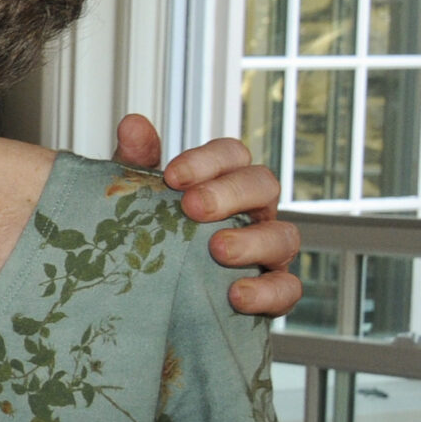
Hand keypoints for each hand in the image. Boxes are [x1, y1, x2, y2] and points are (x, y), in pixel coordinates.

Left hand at [114, 116, 300, 318]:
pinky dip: (268, 292)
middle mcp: (254, 212)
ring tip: (217, 250)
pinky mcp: (272, 292)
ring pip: (284, 236)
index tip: (172, 177)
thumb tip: (132, 123)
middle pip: (263, 185)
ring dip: (253, 241)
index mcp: (225, 183)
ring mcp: (267, 252)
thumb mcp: (136, 202)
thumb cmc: (150, 238)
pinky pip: (287, 289)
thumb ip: (136, 165)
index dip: (208, 161)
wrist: (145, 298)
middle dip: (230, 193)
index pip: (232, 155)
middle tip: (193, 207)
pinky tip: (236, 295)